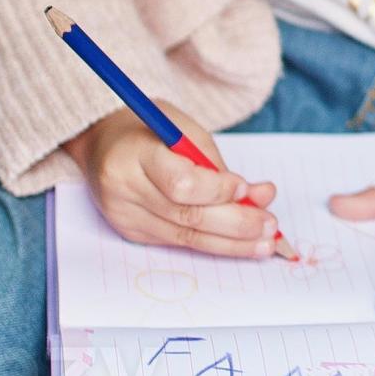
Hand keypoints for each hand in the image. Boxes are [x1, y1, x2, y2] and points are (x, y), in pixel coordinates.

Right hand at [64, 102, 279, 257]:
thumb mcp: (184, 131)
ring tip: (264, 243)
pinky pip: (177, 242)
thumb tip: (261, 197)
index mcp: (135, 154)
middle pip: (187, 216)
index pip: (181, 184)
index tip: (248, 189)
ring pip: (185, 237)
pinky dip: (211, 243)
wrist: (103, 142)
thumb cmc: (151, 130)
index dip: (218, 191)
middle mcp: (124, 189)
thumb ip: (218, 166)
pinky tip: (238, 244)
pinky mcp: (130, 230)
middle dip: (236, 224)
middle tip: (270, 225)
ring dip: (231, 243)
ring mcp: (124, 214)